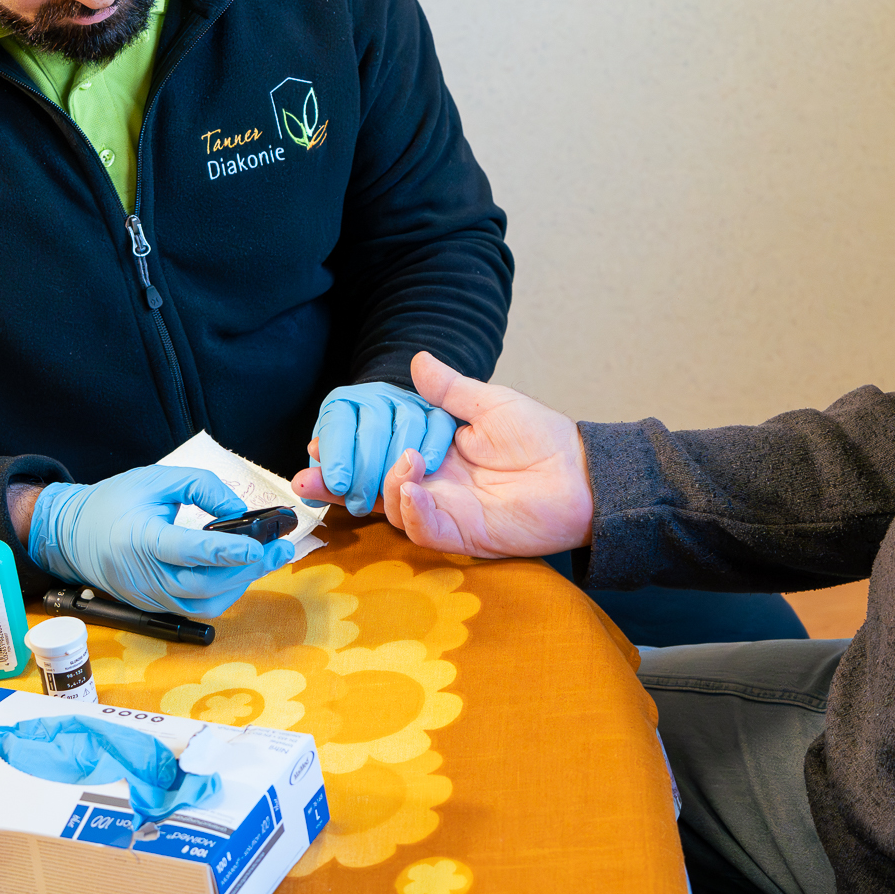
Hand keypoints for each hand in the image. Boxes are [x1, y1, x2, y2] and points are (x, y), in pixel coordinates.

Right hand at [28, 466, 292, 616]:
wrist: (73, 535)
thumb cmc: (115, 502)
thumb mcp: (157, 478)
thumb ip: (202, 487)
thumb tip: (240, 512)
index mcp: (137, 538)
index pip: (185, 550)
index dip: (224, 551)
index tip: (258, 546)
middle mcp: (143, 576)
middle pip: (203, 584)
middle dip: (248, 569)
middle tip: (281, 549)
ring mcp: (148, 596)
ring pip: (204, 602)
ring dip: (242, 582)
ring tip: (270, 558)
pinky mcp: (155, 606)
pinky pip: (197, 607)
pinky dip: (225, 591)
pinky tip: (243, 571)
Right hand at [295, 351, 593, 557]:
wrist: (582, 474)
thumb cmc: (542, 437)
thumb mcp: (491, 403)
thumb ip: (449, 390)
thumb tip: (416, 360)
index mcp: (433, 453)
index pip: (378, 455)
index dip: (346, 452)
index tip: (318, 443)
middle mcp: (432, 485)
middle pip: (371, 489)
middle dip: (337, 483)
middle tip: (313, 471)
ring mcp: (445, 511)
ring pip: (393, 509)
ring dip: (387, 485)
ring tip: (406, 459)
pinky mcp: (462, 533)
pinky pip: (423, 528)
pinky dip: (410, 508)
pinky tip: (412, 484)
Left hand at [310, 381, 458, 516]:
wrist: (388, 422)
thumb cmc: (356, 450)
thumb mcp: (334, 461)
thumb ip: (322, 476)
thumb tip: (301, 484)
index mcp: (343, 403)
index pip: (338, 424)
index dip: (337, 456)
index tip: (337, 485)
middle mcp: (375, 396)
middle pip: (373, 427)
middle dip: (366, 470)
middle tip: (360, 503)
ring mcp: (407, 401)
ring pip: (407, 423)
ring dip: (399, 463)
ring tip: (390, 494)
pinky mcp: (434, 410)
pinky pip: (437, 423)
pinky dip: (433, 447)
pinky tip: (423, 472)